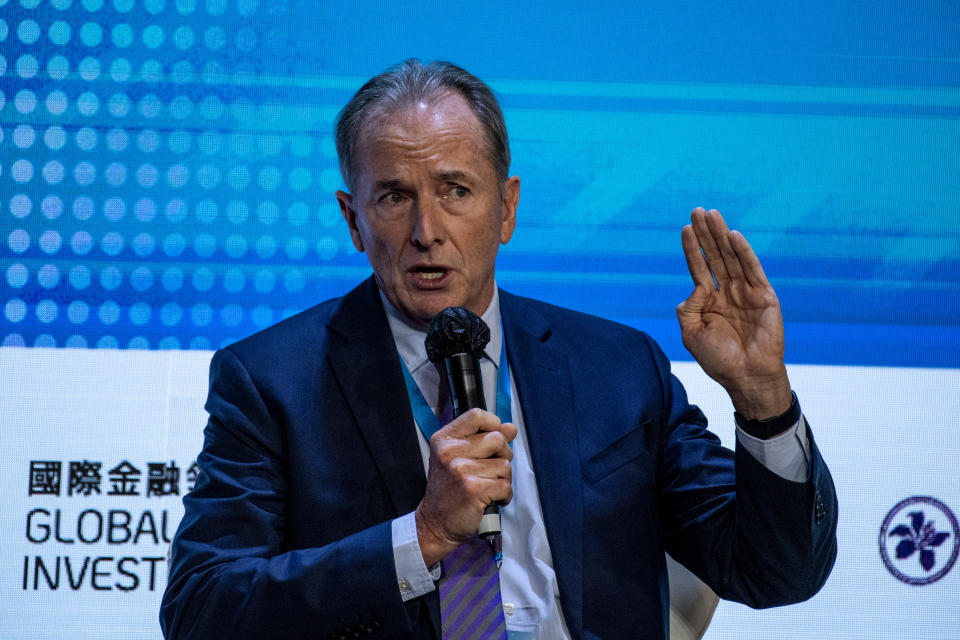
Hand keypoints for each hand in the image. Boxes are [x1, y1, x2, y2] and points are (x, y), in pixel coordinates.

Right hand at [415, 408, 515, 565]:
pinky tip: (491, 498)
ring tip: (488, 486)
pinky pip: (505, 485)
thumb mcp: (457, 457)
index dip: (493, 424)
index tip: (494, 437)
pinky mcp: (474, 489)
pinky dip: (504, 495)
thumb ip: (482, 439)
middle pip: (497, 439)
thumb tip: (510, 428)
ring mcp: (461, 470)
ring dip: (503, 478)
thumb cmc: (448, 490)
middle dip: (503, 455)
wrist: (435, 523)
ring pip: (505, 465)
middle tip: (491, 470)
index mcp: (444, 439)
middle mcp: (450, 452)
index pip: (477, 415)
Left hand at [676, 208, 791, 419]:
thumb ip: (687, 309)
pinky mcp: (764, 296)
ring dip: (722, 236)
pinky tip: (734, 236)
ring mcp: (746, 292)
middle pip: (715, 256)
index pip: (699, 267)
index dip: (692, 248)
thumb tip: (694, 286)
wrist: (746, 377)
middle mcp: (727, 292)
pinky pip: (753, 270)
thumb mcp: (691, 334)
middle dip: (706, 233)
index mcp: (709, 300)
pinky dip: (744, 252)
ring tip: (712, 215)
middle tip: (698, 210)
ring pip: (732, 258)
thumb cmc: (718, 359)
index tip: (685, 228)